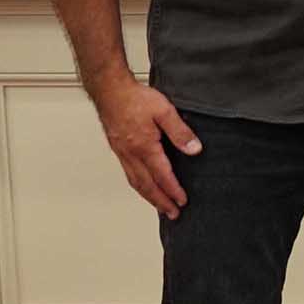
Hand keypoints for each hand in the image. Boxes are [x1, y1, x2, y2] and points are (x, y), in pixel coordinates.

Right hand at [96, 75, 197, 219]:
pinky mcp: (117, 148)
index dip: (173, 191)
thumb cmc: (135, 98)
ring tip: (159, 206)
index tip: (182, 202)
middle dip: (161, 201)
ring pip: (135, 181)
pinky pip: (128, 173)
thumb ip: (180, 132)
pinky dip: (138, 185)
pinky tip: (143, 186)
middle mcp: (131, 154)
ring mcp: (122, 152)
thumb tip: (194, 150)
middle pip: (147, 185)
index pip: (162, 175)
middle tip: (172, 214)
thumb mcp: (164, 111)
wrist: (109, 90)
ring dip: (148, 197)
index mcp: (144, 147)